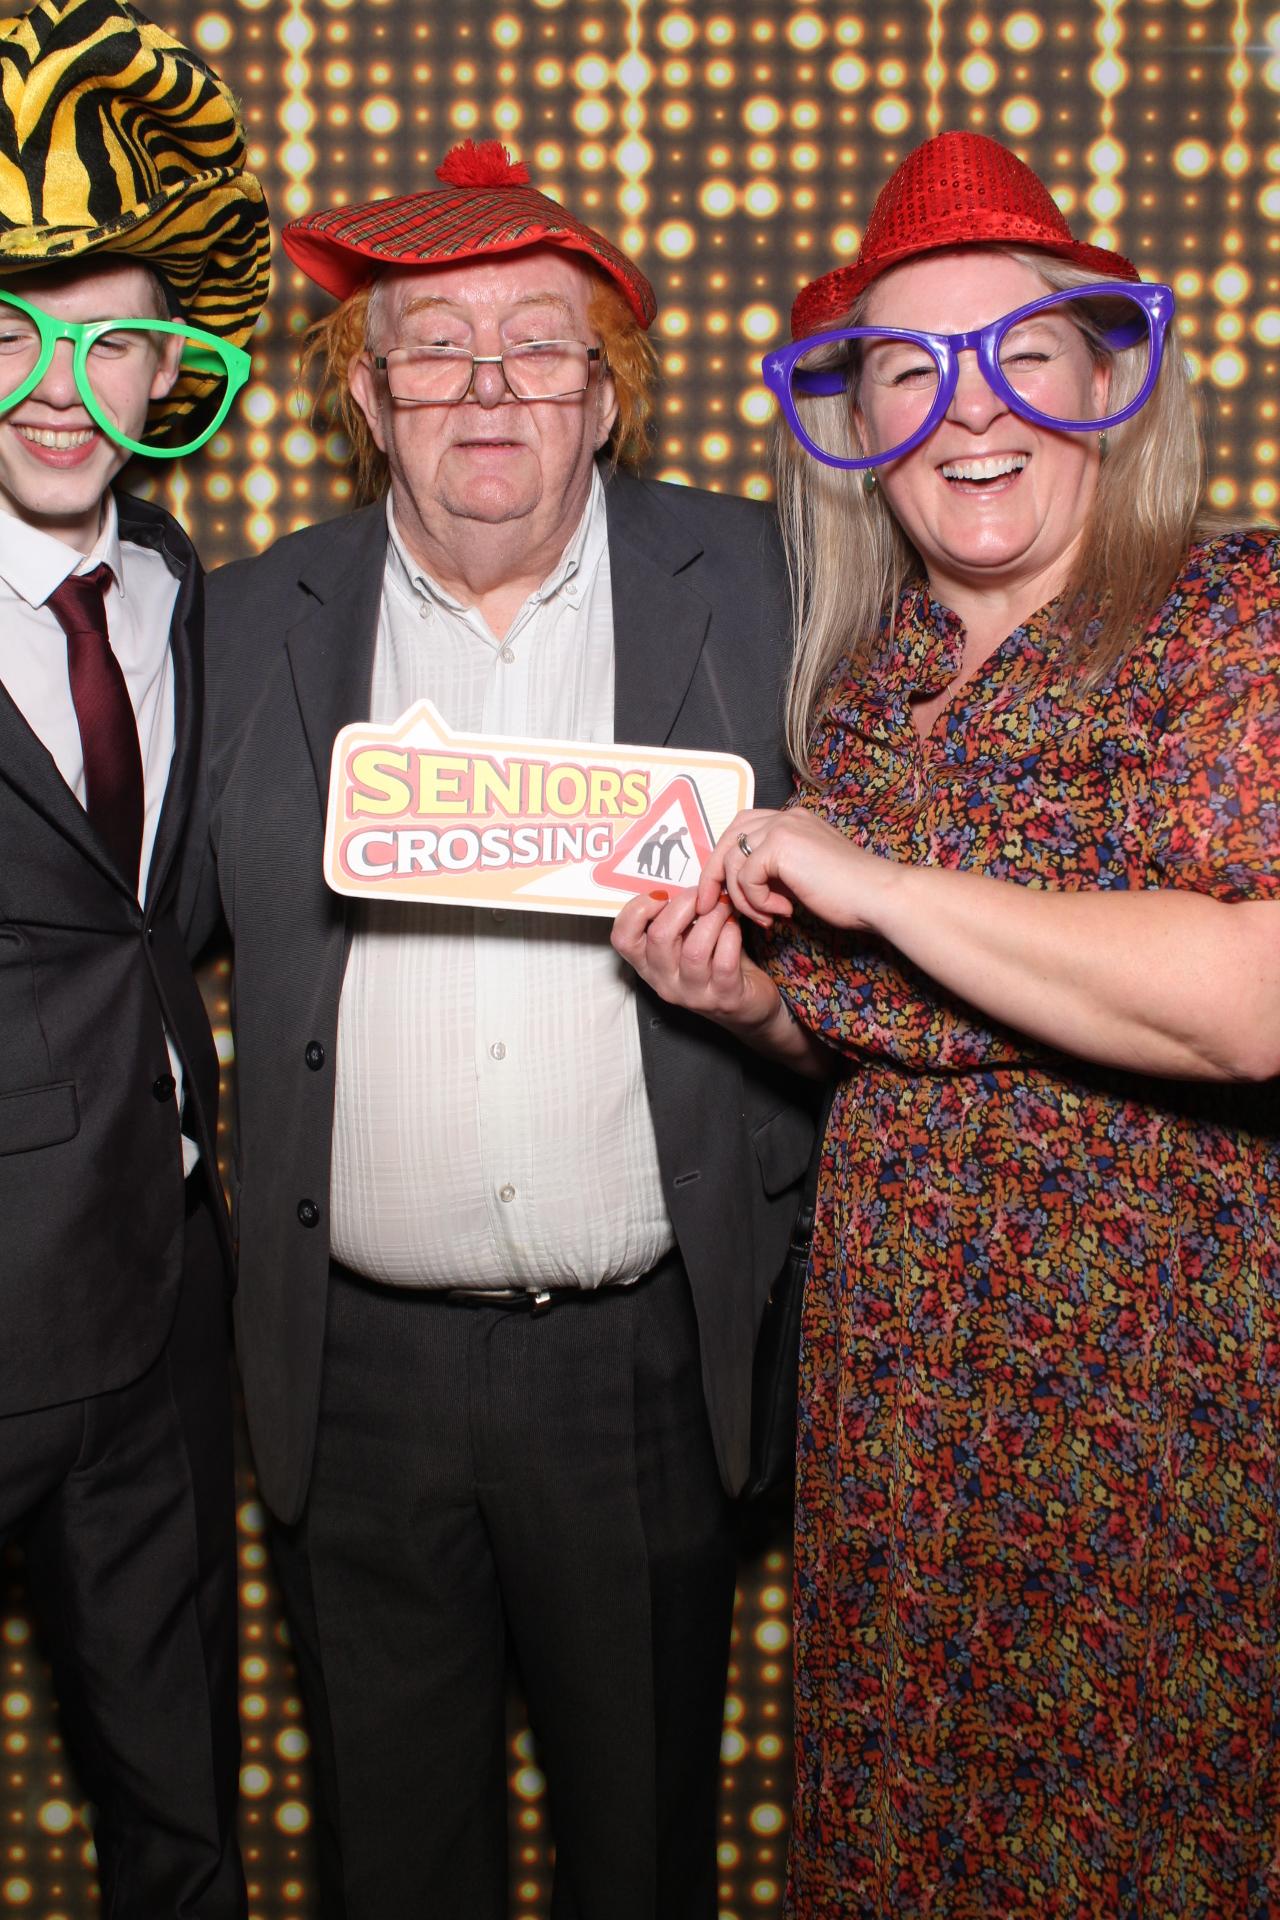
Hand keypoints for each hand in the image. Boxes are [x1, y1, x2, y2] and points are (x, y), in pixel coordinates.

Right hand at [610, 885, 781, 1036]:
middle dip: (685, 905)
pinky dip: (731, 935)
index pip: (622, 938)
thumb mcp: (687, 940)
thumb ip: (678, 915)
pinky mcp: (724, 998)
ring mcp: (693, 994)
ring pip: (694, 949)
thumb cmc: (716, 963)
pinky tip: (736, 926)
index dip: (637, 909)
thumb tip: (680, 875)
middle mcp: (664, 981)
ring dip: (713, 917)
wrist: (749, 1006)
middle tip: (704, 894)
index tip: (662, 894)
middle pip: (659, 937)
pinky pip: (724, 960)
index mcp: (648, 964)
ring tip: (724, 905)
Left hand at [696, 807, 895, 931]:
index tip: (719, 893)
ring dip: (743, 898)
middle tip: (711, 906)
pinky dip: (756, 900)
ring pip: (733, 861)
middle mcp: (786, 816)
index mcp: (793, 820)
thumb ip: (774, 873)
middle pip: (729, 838)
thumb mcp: (802, 877)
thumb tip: (740, 886)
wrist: (877, 896)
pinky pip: (745, 877)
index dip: (725, 861)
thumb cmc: (850, 894)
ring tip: (768, 917)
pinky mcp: (781, 846)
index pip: (742, 830)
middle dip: (714, 875)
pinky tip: (782, 911)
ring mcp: (783, 827)